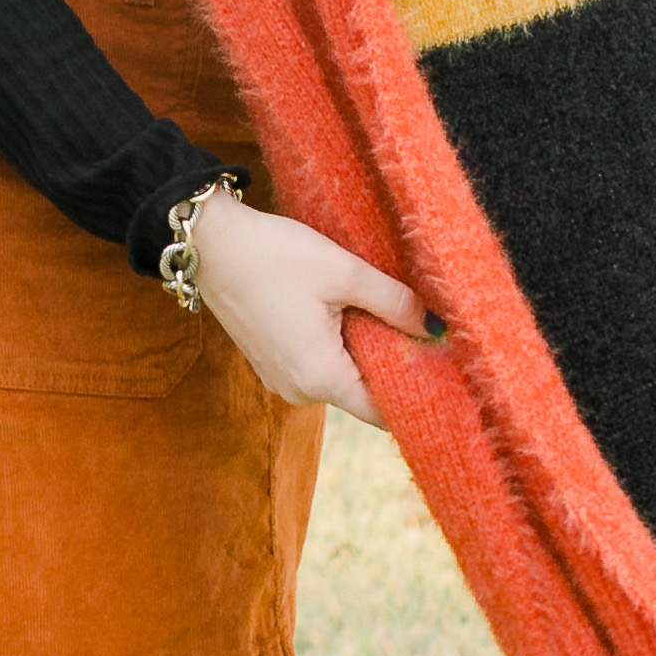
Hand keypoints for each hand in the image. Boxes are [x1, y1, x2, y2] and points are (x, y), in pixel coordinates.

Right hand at [184, 191, 424, 429]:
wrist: (210, 243)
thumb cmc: (273, 256)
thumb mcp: (343, 272)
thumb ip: (394, 302)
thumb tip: (437, 327)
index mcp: (320, 377)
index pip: (384, 412)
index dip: (418, 395)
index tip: (444, 371)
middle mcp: (299, 391)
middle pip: (364, 393)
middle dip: (392, 364)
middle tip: (418, 327)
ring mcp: (281, 379)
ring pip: (341, 377)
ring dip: (362, 351)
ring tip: (379, 311)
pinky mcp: (271, 363)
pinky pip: (318, 366)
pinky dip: (337, 347)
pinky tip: (343, 312)